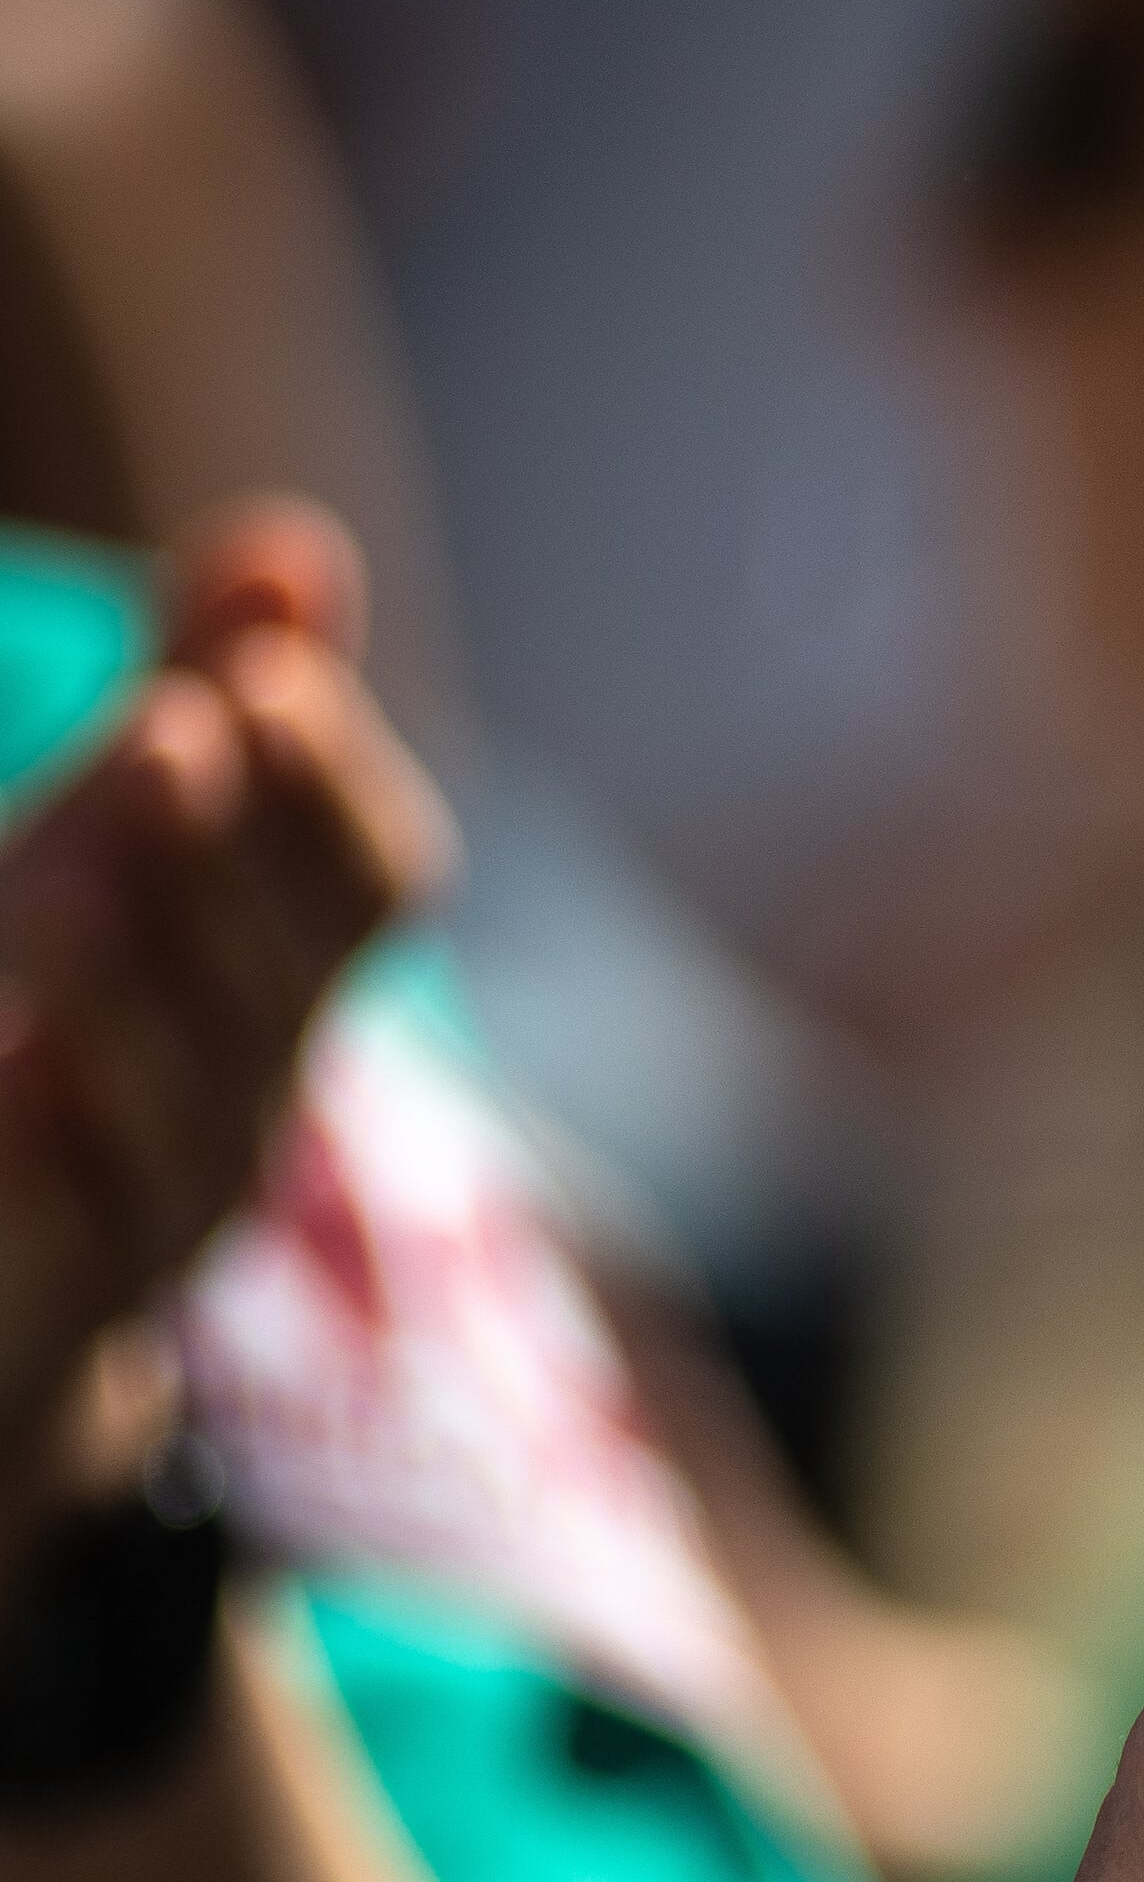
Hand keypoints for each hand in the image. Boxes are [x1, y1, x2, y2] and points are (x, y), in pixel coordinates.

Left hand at [0, 501, 450, 1531]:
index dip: (330, 787)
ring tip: (59, 881)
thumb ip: (210, 702)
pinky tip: (12, 1070)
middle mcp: (247, 1102)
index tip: (260, 677)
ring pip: (176, 1109)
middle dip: (220, 853)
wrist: (6, 1337)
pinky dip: (33, 1157)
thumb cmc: (70, 1047)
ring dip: (128, 989)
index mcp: (280, 986)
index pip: (371, 882)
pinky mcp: (33, 1306)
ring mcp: (149, 1221)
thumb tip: (294, 544)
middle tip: (168, 730)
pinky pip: (46, 1243)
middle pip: (272, 976)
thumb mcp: (128, 860)